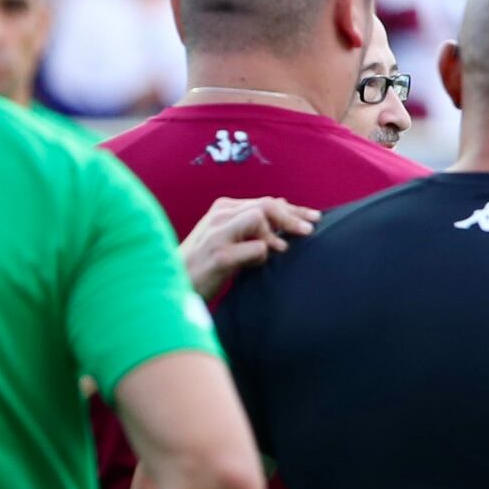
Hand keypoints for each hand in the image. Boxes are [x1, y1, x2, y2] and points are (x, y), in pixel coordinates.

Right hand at [181, 196, 312, 297]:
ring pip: (259, 218)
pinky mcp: (219, 255)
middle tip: (310, 230)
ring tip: (279, 251)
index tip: (315, 217)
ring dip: (274, 236)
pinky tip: (254, 266)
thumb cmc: (205, 265)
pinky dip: (262, 257)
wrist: (173, 287)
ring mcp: (217, 234)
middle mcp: (219, 216)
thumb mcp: (228, 238)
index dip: (294, 210)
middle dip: (293, 217)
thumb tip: (284, 206)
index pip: (266, 201)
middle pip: (267, 205)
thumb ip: (252, 224)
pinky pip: (256, 248)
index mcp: (222, 209)